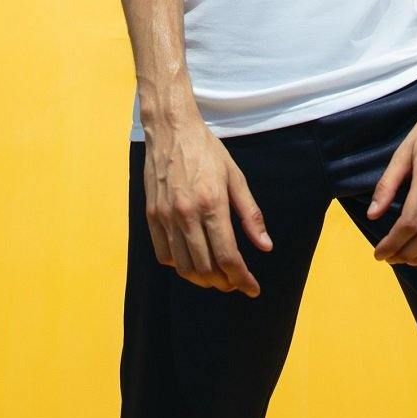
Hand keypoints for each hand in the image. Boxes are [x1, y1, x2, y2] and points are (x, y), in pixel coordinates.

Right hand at [143, 119, 272, 297]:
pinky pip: (164, 255)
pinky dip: (180, 266)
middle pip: (205, 268)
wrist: (171, 129)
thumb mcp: (236, 176)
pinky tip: (193, 261)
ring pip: (183, 267)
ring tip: (217, 277)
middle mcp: (186, 213)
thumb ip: (251, 214)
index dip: (242, 278)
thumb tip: (265, 246)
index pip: (228, 256)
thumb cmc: (207, 150)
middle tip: (236, 282)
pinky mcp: (151, 215)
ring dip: (202, 280)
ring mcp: (165, 216)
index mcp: (212, 202)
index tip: (252, 288)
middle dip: (224, 282)